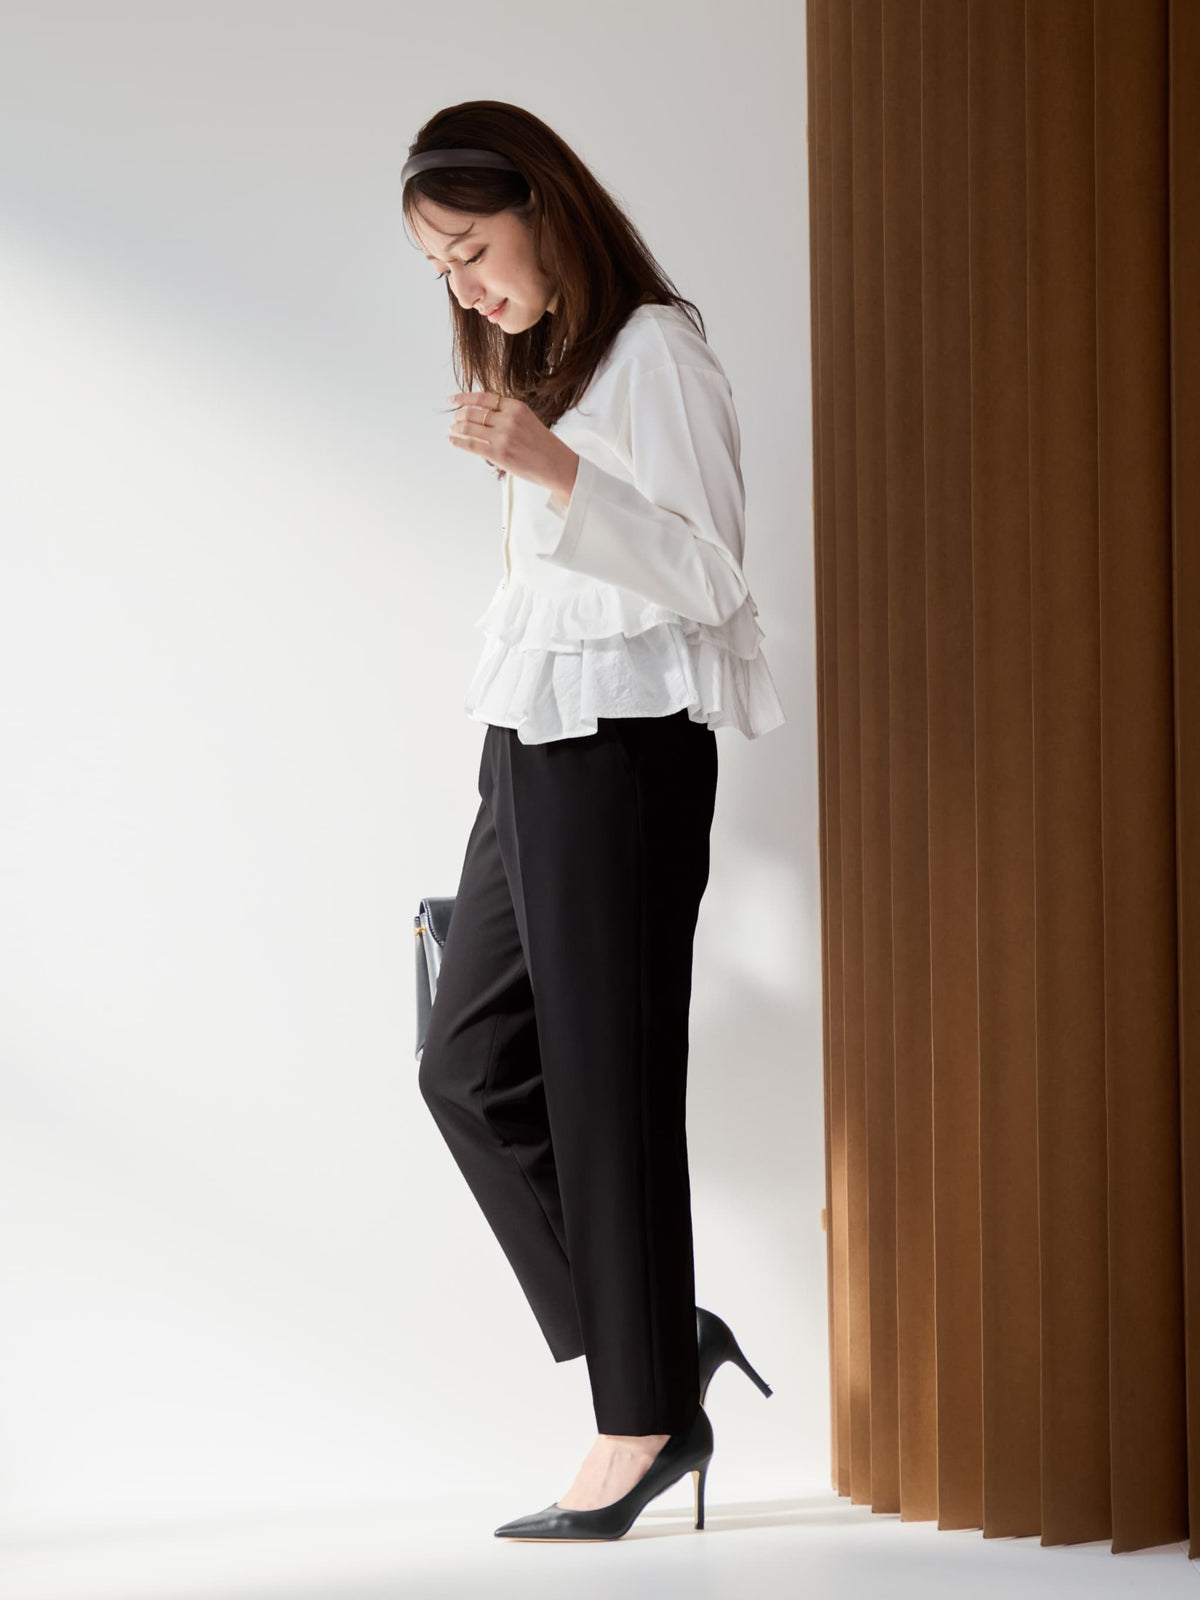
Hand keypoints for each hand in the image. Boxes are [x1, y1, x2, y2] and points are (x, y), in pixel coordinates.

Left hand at [445, 390, 577, 506]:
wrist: (556, 465)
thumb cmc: (543, 445)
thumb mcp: (527, 420)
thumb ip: (506, 414)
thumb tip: (481, 413)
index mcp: (516, 407)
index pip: (483, 397)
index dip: (464, 397)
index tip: (453, 399)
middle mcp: (508, 419)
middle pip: (473, 412)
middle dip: (459, 415)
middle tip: (454, 419)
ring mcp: (502, 437)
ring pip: (469, 427)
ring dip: (457, 428)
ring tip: (453, 430)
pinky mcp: (498, 454)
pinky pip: (471, 445)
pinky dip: (458, 442)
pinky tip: (452, 440)